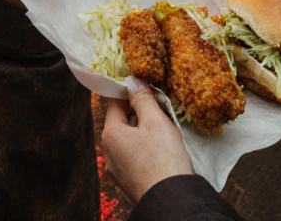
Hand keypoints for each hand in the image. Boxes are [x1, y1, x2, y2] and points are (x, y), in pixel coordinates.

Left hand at [101, 77, 192, 202]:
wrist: (171, 199)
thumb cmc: (163, 158)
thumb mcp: (156, 122)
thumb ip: (144, 99)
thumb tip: (134, 81)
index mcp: (111, 134)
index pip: (115, 102)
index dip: (131, 91)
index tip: (147, 87)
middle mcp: (109, 152)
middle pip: (123, 121)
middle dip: (141, 112)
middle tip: (162, 108)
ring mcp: (118, 168)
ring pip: (130, 139)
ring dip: (145, 131)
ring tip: (166, 129)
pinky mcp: (129, 180)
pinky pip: (136, 155)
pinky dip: (147, 148)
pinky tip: (163, 150)